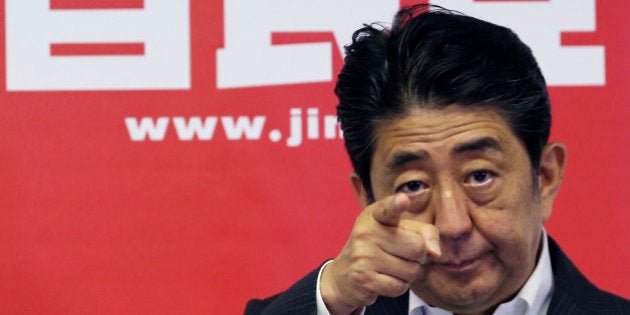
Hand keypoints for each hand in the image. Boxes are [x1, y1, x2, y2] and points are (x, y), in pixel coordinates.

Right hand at [320, 193, 440, 313]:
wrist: (344, 274)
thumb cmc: (379, 248)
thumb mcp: (399, 231)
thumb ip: (423, 233)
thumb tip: (435, 252)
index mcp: (375, 215)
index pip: (388, 209)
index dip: (396, 204)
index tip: (402, 200)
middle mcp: (366, 232)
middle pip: (417, 247)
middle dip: (417, 256)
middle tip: (400, 254)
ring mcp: (363, 255)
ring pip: (411, 270)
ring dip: (408, 273)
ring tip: (390, 267)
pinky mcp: (363, 278)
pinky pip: (400, 286)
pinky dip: (398, 286)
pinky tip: (384, 279)